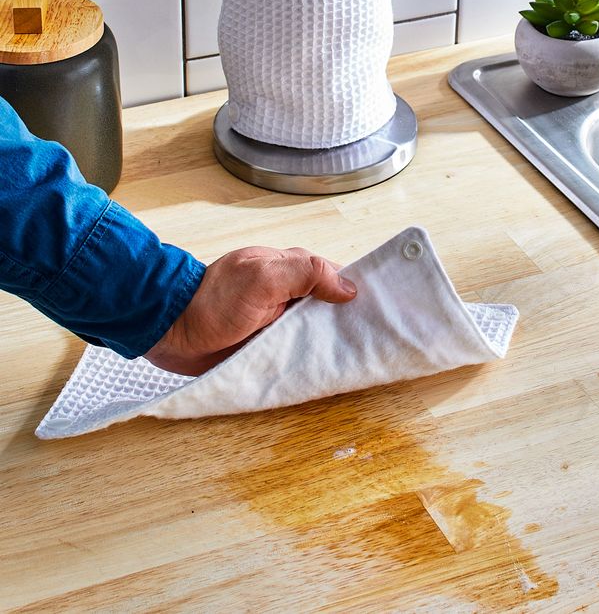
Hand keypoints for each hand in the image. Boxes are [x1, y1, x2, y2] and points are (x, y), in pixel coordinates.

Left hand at [144, 246, 356, 375]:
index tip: (382, 310)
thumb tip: (349, 287)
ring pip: (316, 331)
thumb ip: (305, 273)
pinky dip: (312, 359)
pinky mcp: (269, 345)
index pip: (336, 276)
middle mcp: (288, 293)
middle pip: (330, 307)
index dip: (358, 291)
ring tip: (359, 361)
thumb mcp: (263, 277)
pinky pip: (298, 351)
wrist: (173, 333)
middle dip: (351, 322)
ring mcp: (279, 320)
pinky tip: (328, 372)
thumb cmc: (215, 300)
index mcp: (290, 268)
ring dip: (332, 343)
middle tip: (376, 342)